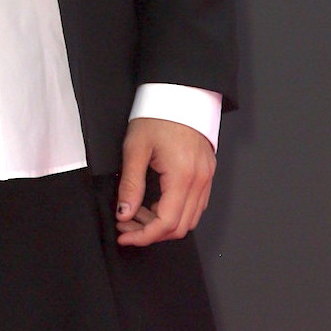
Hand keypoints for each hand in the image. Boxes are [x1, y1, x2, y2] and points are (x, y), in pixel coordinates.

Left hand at [115, 117, 215, 246]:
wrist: (180, 94)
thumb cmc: (158, 116)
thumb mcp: (135, 149)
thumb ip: (130, 185)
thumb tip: (124, 213)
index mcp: (183, 176)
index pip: (167, 222)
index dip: (144, 235)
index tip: (124, 235)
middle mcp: (200, 181)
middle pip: (180, 227)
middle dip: (150, 233)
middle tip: (126, 225)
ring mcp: (206, 178)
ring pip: (189, 219)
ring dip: (162, 224)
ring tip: (136, 213)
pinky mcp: (206, 174)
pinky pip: (195, 205)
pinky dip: (174, 212)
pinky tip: (153, 203)